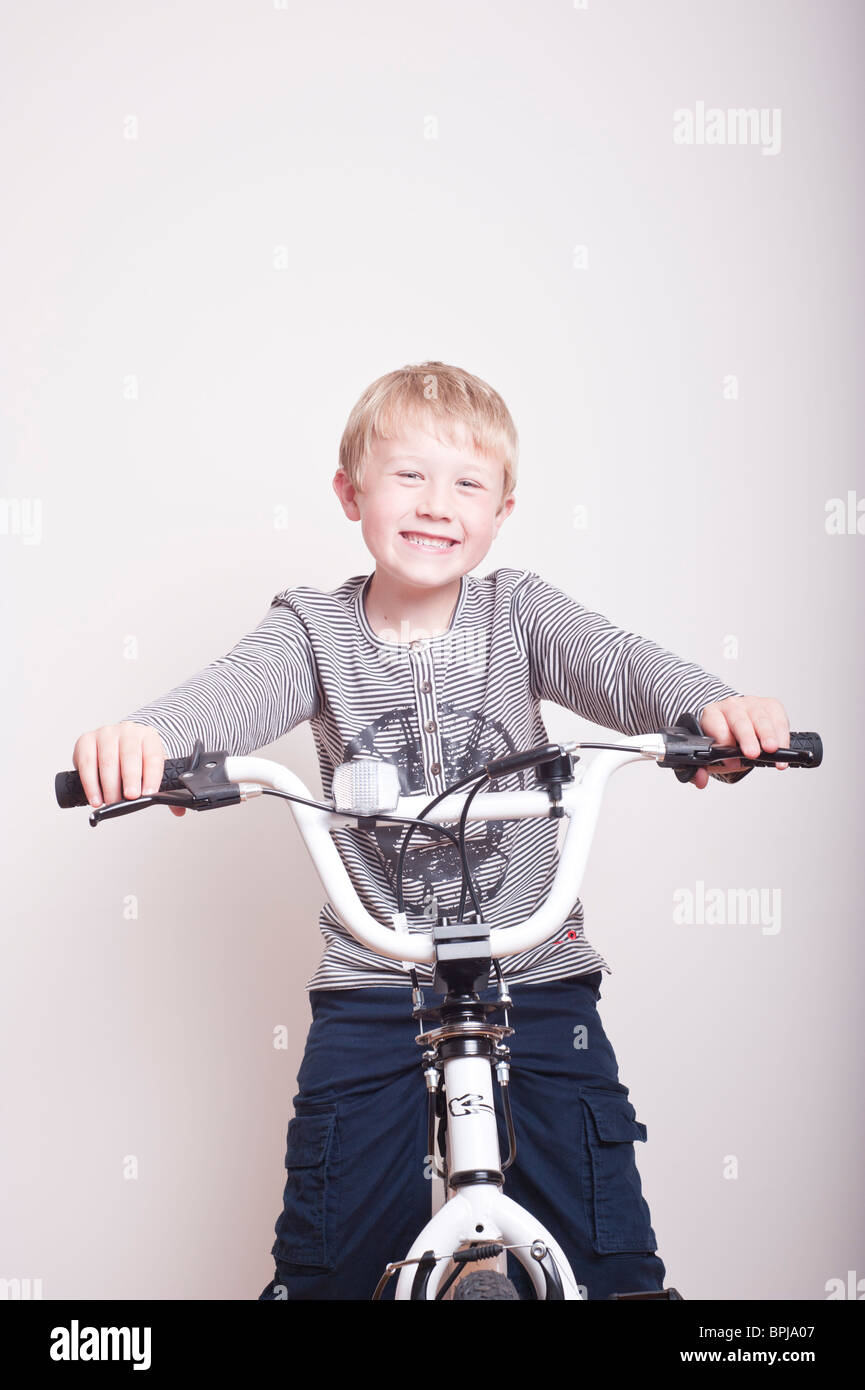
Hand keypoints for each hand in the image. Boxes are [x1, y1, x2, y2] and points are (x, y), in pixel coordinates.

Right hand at [72, 722, 186, 815]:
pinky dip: (91, 784)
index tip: (149, 793)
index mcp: (148, 736)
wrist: (117, 743)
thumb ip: (165, 789)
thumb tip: (178, 810)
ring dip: (109, 785)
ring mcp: (105, 734)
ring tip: (111, 802)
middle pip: (130, 756)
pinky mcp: (86, 740)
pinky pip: (87, 763)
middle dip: (130, 779)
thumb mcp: (152, 768)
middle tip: (130, 797)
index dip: (152, 776)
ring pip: (107, 761)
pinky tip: (96, 798)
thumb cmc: (136, 759)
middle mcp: (128, 731)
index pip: (153, 756)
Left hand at [690, 695, 790, 790]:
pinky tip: (782, 749)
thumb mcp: (708, 754)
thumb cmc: (722, 739)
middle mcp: (731, 706)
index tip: (731, 761)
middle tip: (753, 753)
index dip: (724, 742)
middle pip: (739, 719)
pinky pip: (777, 717)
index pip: (716, 725)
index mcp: (711, 715)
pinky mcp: (770, 705)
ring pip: (760, 717)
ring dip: (768, 735)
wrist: (734, 724)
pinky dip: (782, 734)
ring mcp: (751, 703)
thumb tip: (700, 781)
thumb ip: (700, 769)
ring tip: (773, 750)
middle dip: (747, 737)